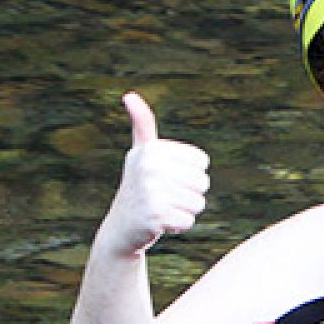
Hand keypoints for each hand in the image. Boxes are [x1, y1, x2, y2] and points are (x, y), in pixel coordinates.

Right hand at [103, 93, 209, 255]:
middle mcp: (149, 166)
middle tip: (163, 197)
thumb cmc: (139, 188)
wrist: (121, 228)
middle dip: (188, 194)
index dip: (189, 174)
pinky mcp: (155, 215)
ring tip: (161, 209)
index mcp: (151, 149)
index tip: (166, 178)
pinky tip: (160, 223)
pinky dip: (178, 226)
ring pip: (198, 202)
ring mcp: (150, 191)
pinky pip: (189, 220)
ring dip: (184, 211)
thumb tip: (129, 95)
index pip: (202, 162)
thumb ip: (142, 125)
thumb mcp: (141, 154)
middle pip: (203, 182)